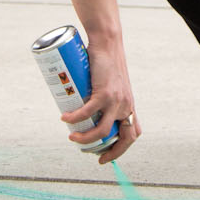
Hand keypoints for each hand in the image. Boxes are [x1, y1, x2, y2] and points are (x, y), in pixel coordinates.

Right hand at [64, 37, 138, 163]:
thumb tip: (84, 109)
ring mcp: (116, 100)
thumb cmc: (106, 62)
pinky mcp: (104, 92)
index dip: (122, 149)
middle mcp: (126, 105)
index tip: (106, 156)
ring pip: (103, 130)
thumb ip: (105, 96)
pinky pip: (88, 112)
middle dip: (109, 152)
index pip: (134, 133)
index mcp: (129, 105)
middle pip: (124, 138)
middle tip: (88, 153)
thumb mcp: (112, 84)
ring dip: (86, 138)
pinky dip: (75, 118)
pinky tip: (65, 119)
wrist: (107, 43)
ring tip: (72, 136)